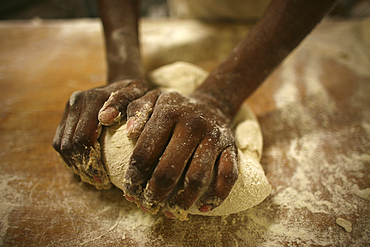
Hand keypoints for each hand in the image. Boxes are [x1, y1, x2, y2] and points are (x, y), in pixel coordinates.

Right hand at [52, 80, 149, 188]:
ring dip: (75, 165)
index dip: (91, 162)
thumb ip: (127, 105)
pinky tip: (86, 168)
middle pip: (69, 145)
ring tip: (93, 178)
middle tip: (99, 181)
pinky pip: (60, 143)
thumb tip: (105, 119)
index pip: (83, 138)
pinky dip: (70, 159)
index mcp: (93, 98)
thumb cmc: (137, 94)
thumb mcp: (140, 96)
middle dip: (82, 167)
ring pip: (62, 146)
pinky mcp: (65, 117)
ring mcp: (68, 109)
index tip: (103, 178)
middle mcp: (76, 101)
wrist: (123, 84)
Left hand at [122, 90, 238, 218]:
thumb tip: (129, 132)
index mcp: (168, 113)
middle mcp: (192, 124)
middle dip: (154, 194)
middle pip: (168, 170)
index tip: (130, 193)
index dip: (134, 178)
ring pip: (197, 178)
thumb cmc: (174, 108)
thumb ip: (135, 108)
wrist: (211, 103)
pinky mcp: (231, 147)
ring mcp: (214, 137)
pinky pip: (227, 177)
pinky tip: (202, 208)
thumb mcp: (152, 98)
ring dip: (182, 201)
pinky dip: (216, 196)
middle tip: (147, 205)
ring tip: (170, 211)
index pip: (145, 152)